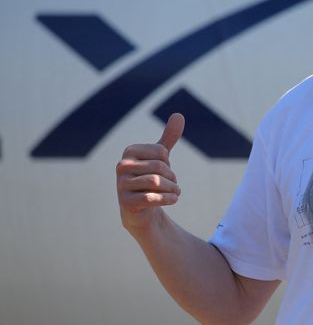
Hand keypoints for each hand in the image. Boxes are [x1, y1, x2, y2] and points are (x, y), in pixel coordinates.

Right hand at [116, 113, 184, 233]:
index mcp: (130, 152)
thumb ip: (168, 137)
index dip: (169, 162)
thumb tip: (179, 115)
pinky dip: (168, 198)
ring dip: (172, 189)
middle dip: (172, 177)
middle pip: (159, 167)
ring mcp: (121, 185)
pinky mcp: (125, 203)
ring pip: (156, 183)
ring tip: (176, 192)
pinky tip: (174, 200)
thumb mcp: (160, 157)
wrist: (140, 209)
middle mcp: (122, 166)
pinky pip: (152, 198)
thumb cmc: (150, 178)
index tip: (165, 170)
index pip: (161, 152)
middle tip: (174, 184)